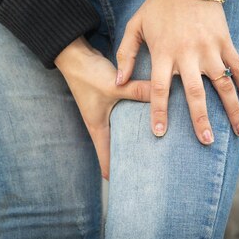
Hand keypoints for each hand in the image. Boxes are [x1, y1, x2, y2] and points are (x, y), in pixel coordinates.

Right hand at [55, 37, 150, 179]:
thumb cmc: (88, 74)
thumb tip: (164, 95)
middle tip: (150, 167)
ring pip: (121, 130)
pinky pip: (125, 113)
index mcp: (98, 127)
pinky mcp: (109, 97)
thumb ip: (138, 91)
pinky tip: (150, 115)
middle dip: (130, 157)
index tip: (130, 185)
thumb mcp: (115, 86)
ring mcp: (105, 110)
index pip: (105, 158)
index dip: (115, 173)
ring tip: (155, 145)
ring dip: (134, 136)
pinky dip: (135, 117)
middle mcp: (100, 122)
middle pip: (116, 147)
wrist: (73, 53)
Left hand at [115, 0, 238, 144]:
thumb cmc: (158, 6)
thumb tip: (119, 82)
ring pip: (223, 85)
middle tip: (206, 141)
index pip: (161, 89)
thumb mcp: (135, 26)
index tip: (159, 134)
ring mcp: (210, 49)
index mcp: (164, 53)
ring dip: (232, 109)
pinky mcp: (225, 42)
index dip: (159, 113)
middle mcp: (188, 55)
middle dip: (201, 120)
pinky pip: (238, 67)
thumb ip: (125, 54)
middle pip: (195, 94)